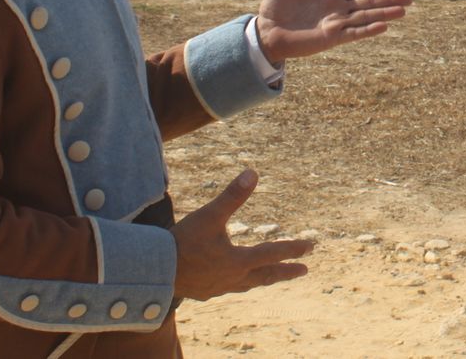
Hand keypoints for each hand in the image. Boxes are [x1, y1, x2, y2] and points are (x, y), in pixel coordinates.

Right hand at [171, 169, 314, 301]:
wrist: (154, 272)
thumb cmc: (182, 242)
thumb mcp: (209, 215)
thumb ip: (232, 195)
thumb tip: (253, 173)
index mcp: (238, 260)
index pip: (272, 252)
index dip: (293, 248)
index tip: (311, 246)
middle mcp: (233, 277)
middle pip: (266, 275)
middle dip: (286, 271)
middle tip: (304, 269)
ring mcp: (219, 287)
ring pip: (249, 284)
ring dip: (264, 279)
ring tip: (272, 277)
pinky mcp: (204, 292)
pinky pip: (228, 289)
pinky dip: (238, 284)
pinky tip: (232, 282)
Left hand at [255, 0, 411, 63]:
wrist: (265, 32)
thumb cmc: (273, 8)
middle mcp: (336, 11)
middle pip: (367, 3)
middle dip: (388, 1)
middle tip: (409, 0)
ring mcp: (335, 25)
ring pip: (365, 17)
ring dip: (384, 14)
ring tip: (403, 11)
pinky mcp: (330, 38)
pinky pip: (354, 33)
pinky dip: (368, 30)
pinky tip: (384, 26)